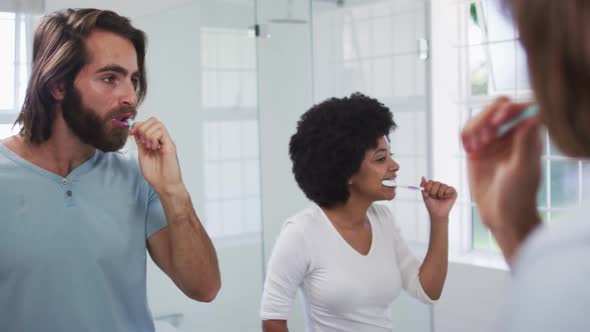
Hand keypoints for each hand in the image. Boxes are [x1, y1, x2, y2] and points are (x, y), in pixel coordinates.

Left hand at [130, 117, 183, 194]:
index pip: (147, 124)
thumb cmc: (155, 174)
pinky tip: (154, 148)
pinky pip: (161, 132)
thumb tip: (135, 132)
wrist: (164, 185)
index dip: (137, 125)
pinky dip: (153, 138)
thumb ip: (140, 143)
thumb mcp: (142, 155)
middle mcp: (161, 140)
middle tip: (141, 141)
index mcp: (154, 141)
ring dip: (148, 134)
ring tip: (149, 146)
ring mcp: (166, 142)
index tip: (131, 133)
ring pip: (157, 124)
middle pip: (153, 120)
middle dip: (142, 127)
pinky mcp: (170, 146)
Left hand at [421, 177, 456, 220]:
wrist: (437, 213)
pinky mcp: (453, 192)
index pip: (431, 181)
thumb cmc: (431, 205)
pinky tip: (445, 198)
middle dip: (434, 191)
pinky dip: (446, 193)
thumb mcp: (425, 196)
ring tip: (440, 198)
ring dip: (440, 193)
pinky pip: (449, 188)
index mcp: (434, 187)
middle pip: (436, 182)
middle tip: (434, 197)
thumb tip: (422, 177)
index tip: (428, 193)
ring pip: (443, 185)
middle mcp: (441, 187)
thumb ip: (423, 186)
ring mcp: (447, 189)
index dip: (428, 187)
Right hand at [461, 97, 541, 233]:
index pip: (520, 107)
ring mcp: (492, 141)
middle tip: (486, 136)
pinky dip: (465, 135)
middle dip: (488, 116)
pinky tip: (469, 150)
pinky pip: (467, 131)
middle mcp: (510, 134)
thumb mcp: (523, 169)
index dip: (509, 108)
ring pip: (480, 117)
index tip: (500, 121)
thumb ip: (526, 142)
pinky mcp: (476, 149)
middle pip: (497, 106)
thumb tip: (533, 116)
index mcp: (527, 136)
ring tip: (477, 147)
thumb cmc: (518, 195)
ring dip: (474, 127)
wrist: (501, 215)